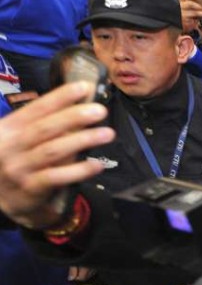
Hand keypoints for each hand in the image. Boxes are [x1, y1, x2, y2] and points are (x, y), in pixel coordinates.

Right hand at [0, 82, 113, 228]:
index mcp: (8, 128)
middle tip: (100, 111)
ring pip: (54, 151)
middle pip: (46, 128)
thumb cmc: (18, 159)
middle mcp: (11, 146)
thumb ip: (46, 123)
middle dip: (74, 117)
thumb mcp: (21, 138)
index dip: (60, 97)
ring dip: (83, 140)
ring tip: (107, 134)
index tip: (84, 87)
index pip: (36, 108)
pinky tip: (97, 165)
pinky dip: (79, 170)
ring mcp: (19, 168)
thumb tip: (83, 105)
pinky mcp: (30, 187)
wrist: (2, 196)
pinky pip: (57, 177)